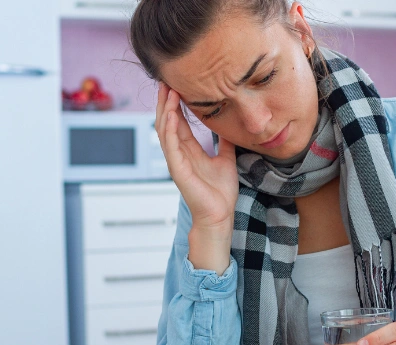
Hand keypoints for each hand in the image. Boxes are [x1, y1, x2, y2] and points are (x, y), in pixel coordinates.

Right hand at [156, 82, 238, 230]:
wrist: (220, 214)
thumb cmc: (220, 192)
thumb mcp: (226, 158)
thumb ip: (224, 142)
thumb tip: (229, 124)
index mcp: (189, 150)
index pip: (178, 121)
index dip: (176, 103)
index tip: (178, 84)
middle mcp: (179, 153)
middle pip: (167, 121)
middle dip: (166, 101)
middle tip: (167, 79)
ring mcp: (176, 161)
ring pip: (165, 130)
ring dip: (165, 109)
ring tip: (167, 91)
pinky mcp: (177, 170)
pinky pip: (170, 146)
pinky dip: (169, 129)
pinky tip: (170, 114)